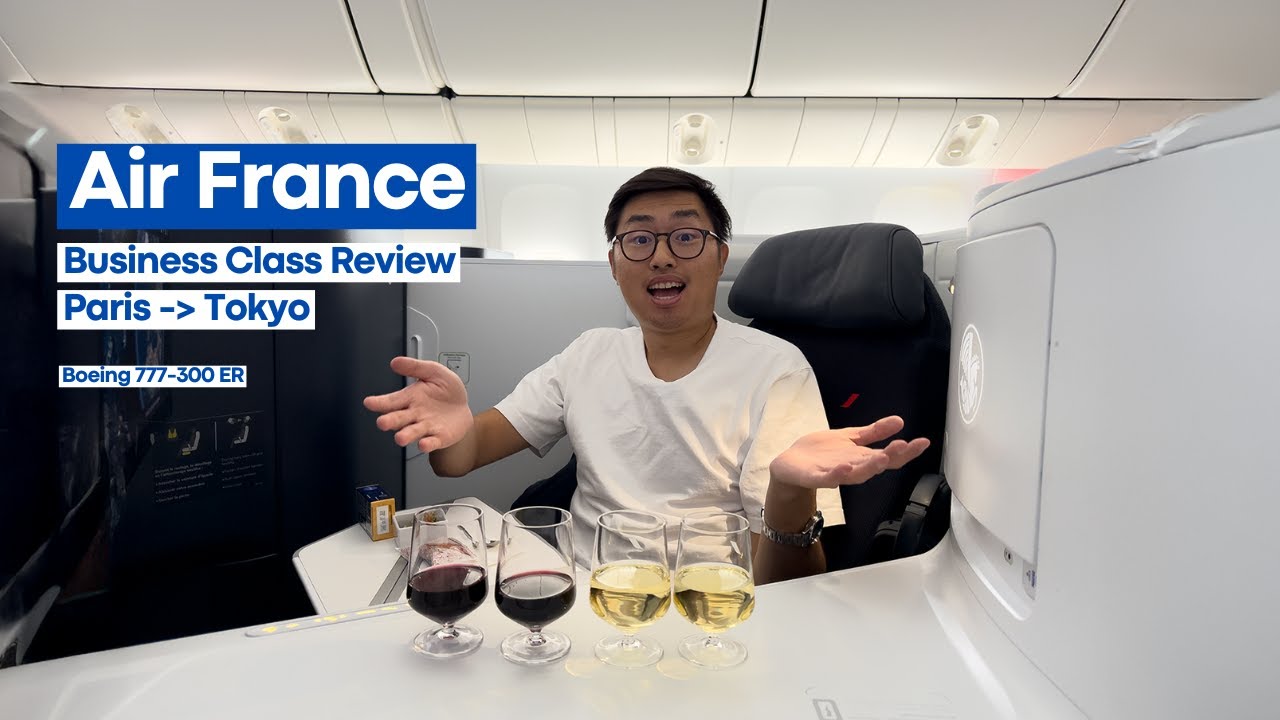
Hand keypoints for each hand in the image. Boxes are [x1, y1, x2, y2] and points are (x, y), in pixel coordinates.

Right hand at [363, 357, 472, 453]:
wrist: (463, 407)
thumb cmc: (445, 390)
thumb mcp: (434, 371)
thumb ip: (415, 367)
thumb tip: (395, 362)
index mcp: (410, 398)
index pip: (392, 401)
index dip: (379, 402)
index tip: (369, 402)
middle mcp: (413, 415)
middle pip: (398, 419)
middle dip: (390, 421)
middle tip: (382, 423)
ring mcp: (425, 427)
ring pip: (412, 432)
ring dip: (405, 436)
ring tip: (400, 438)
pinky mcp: (438, 438)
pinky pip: (431, 442)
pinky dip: (427, 444)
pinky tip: (423, 444)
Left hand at [769, 416, 929, 489]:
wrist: (791, 464)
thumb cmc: (821, 453)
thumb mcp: (851, 437)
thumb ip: (874, 432)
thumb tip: (899, 421)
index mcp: (862, 458)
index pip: (889, 456)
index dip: (907, 451)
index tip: (923, 442)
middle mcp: (853, 468)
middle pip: (876, 465)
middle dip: (892, 457)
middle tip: (905, 447)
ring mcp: (835, 473)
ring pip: (856, 474)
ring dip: (870, 467)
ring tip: (883, 456)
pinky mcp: (816, 477)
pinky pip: (829, 478)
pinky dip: (837, 474)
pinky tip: (845, 467)